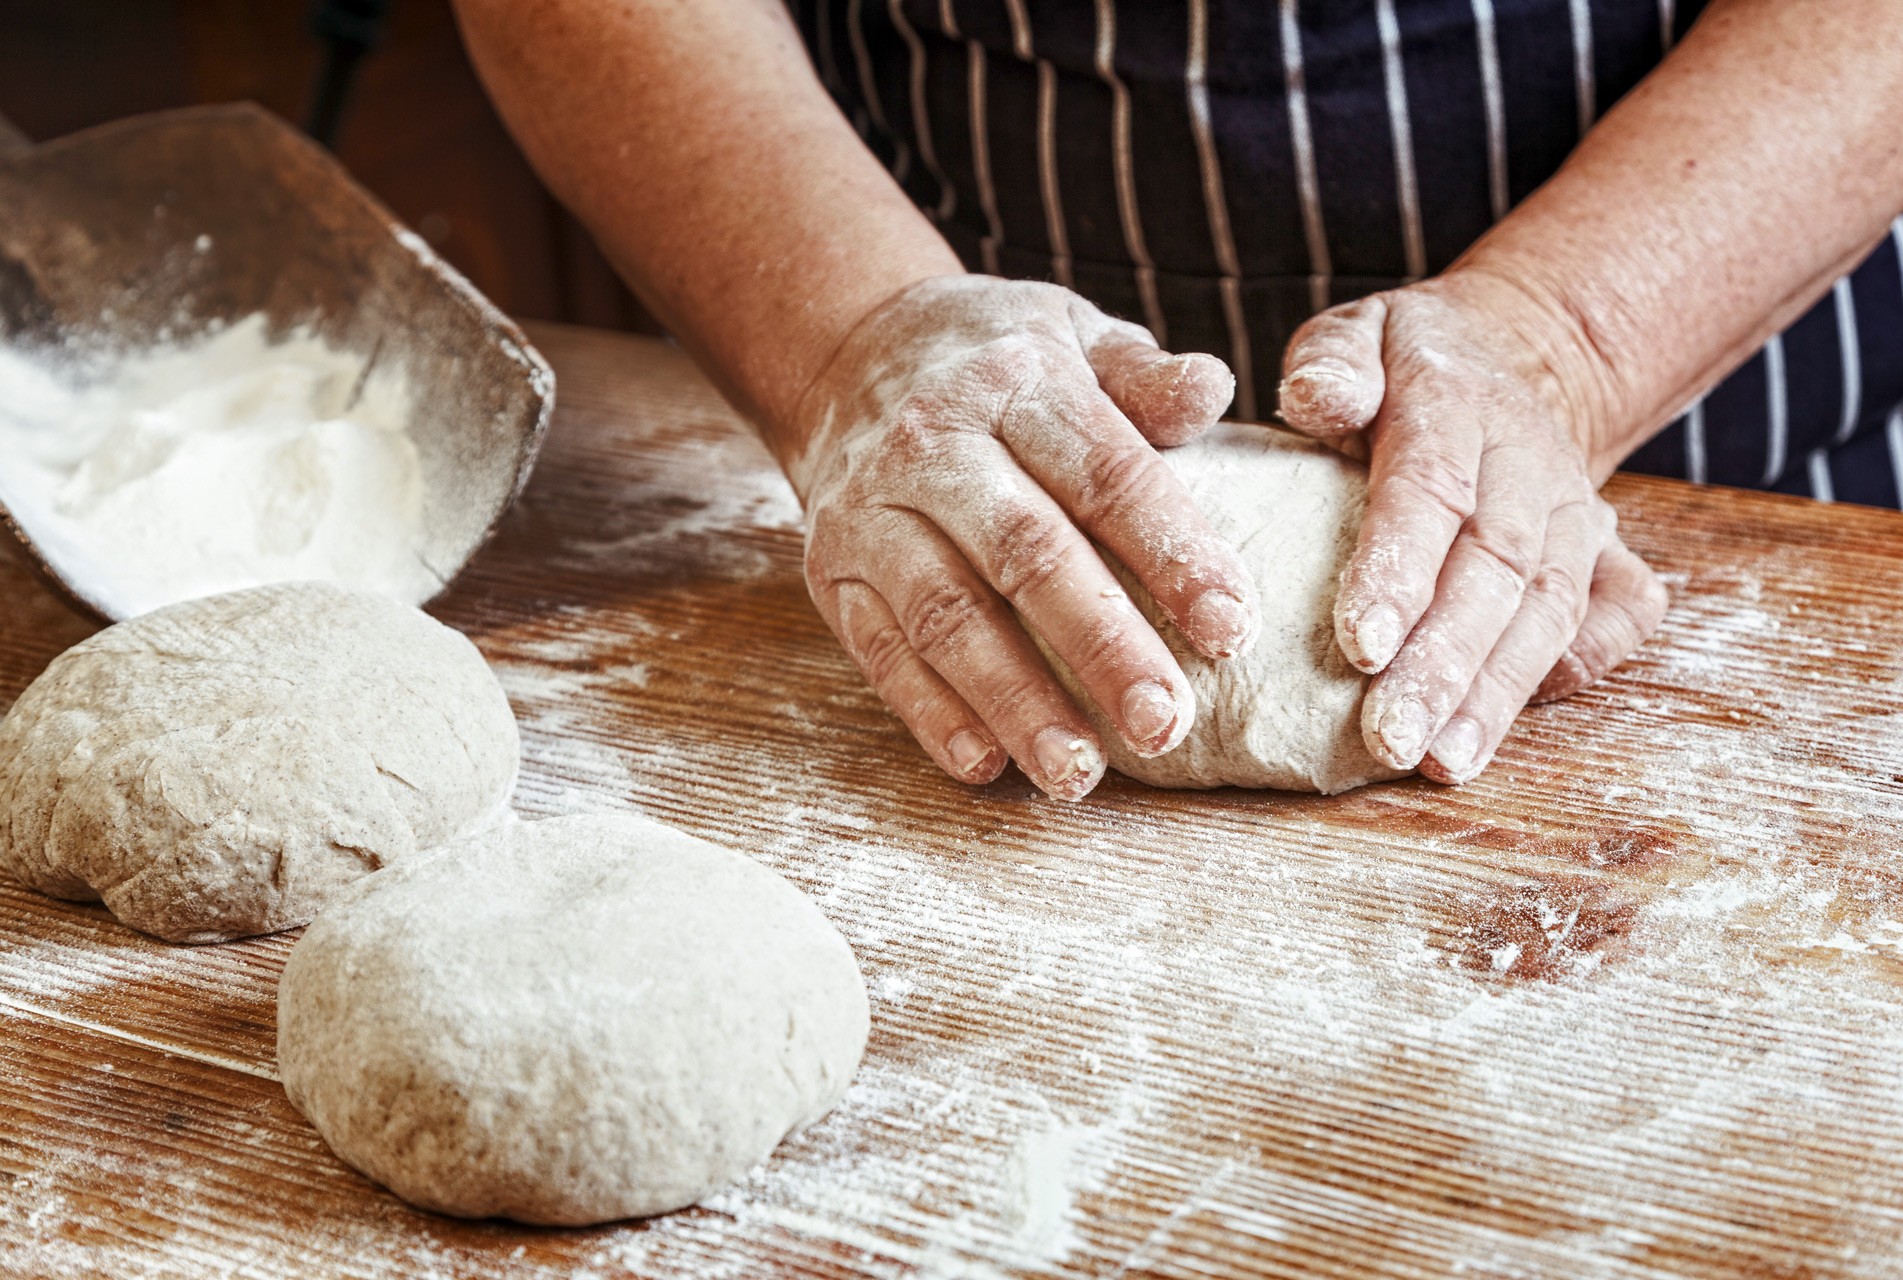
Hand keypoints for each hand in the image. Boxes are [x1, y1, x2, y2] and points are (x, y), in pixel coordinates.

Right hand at [788, 275, 1255, 800]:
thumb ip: (1144, 375)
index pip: (1105, 474)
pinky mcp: (832, 572)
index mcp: (1016, 383)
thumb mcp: (1076, 336)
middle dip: (1100, 644)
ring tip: (1079, 772)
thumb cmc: (997, 363)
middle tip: (1165, 724)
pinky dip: (930, 713)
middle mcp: (934, 445)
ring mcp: (873, 513)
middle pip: (1025, 553)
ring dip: (1014, 700)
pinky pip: (878, 650)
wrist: (845, 355)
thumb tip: (1212, 390)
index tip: (1232, 630)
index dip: (1172, 554)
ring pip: (946, 616)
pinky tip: (985, 765)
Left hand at [1277, 268, 1668, 784]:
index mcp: (1458, 402)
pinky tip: (1506, 728)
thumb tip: (1319, 403)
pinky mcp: (1609, 553)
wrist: (1509, 357)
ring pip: (1547, 609)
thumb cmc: (1401, 366)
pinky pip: (1614, 618)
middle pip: (1495, 568)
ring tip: (1443, 762)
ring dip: (1496, 693)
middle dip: (1444, 662)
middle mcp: (1529, 463)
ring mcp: (1578, 512)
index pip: (1431, 490)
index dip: (1399, 570)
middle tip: (1392, 737)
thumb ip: (1333, 363)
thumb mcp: (1357, 335)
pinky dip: (1575, 673)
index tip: (1360, 645)